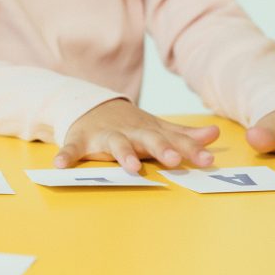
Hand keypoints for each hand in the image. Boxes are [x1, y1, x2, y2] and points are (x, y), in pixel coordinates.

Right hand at [54, 99, 218, 171]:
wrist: (90, 107)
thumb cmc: (129, 125)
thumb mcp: (156, 128)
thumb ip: (183, 135)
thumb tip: (214, 134)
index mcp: (149, 133)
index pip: (173, 141)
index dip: (190, 150)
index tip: (208, 160)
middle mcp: (130, 133)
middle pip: (148, 140)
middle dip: (161, 149)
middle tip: (174, 160)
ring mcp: (105, 136)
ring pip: (116, 145)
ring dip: (123, 154)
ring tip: (131, 167)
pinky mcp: (80, 141)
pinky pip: (72, 149)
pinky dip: (66, 155)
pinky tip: (60, 165)